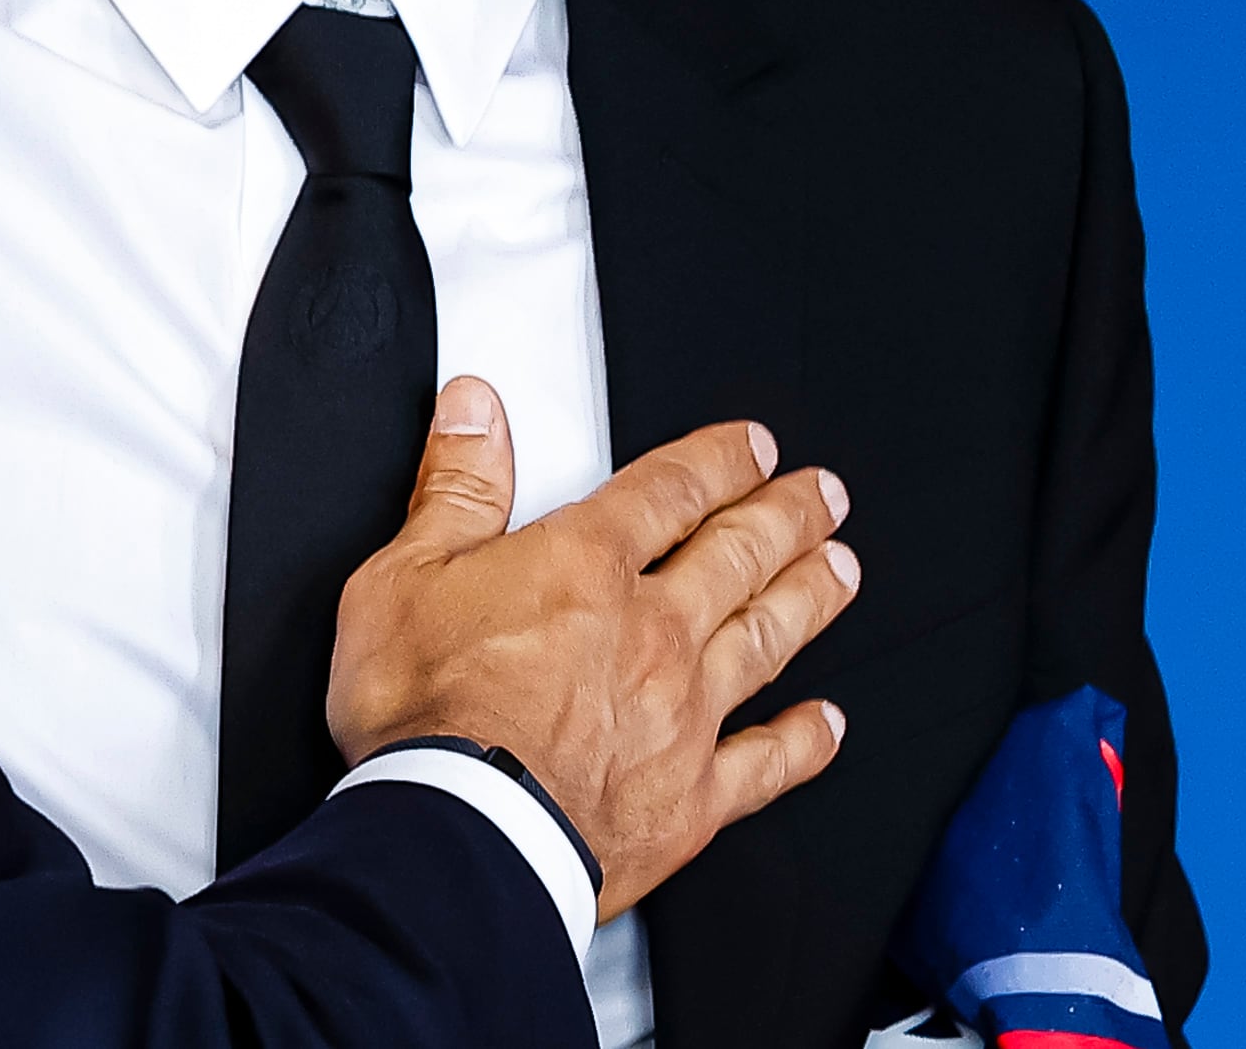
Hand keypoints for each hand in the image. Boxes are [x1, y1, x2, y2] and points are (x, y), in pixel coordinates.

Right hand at [327, 379, 857, 918]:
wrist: (456, 834)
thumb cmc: (424, 713)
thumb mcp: (404, 576)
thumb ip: (455, 488)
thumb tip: (477, 412)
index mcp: (583, 566)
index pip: (670, 490)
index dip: (720, 460)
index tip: (756, 447)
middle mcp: (651, 631)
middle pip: (739, 555)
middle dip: (786, 516)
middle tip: (823, 494)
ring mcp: (681, 714)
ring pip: (766, 638)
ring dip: (810, 598)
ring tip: (842, 570)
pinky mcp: (691, 797)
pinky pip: (767, 762)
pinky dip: (803, 741)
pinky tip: (827, 725)